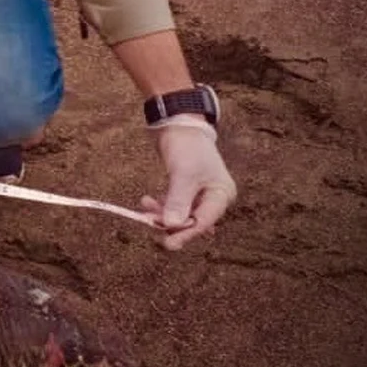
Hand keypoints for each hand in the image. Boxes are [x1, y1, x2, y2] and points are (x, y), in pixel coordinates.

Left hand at [139, 117, 235, 249]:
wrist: (177, 123)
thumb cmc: (186, 146)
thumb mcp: (183, 174)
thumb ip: (178, 200)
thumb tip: (172, 225)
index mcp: (221, 194)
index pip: (203, 222)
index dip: (185, 233)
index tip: (167, 243)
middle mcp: (213, 197)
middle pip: (192, 221)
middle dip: (171, 223)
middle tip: (148, 223)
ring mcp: (199, 193)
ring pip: (181, 214)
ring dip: (162, 214)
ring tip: (144, 206)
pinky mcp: (185, 189)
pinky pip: (174, 205)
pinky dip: (161, 205)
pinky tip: (147, 201)